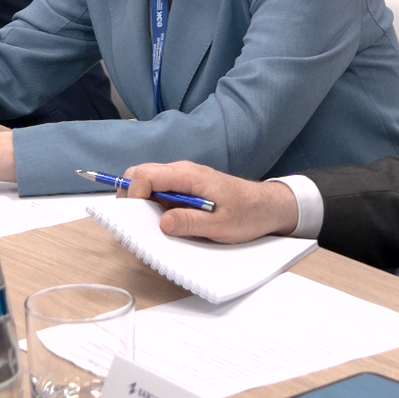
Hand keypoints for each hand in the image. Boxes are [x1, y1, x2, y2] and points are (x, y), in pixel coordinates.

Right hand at [131, 162, 296, 242]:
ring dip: (142, 202)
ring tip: (151, 225)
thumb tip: (162, 223)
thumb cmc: (248, 214)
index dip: (133, 195)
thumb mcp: (221, 225)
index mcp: (189, 176)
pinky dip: (154, 204)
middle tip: (135, 222)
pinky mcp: (186, 186)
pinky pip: (161, 190)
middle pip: (140, 174)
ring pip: (148, 182)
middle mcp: (182, 171)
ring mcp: (183, 178)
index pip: (146, 175)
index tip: (135, 218)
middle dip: (130, 197)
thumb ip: (191, 222)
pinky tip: (166, 221)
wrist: (267, 206)